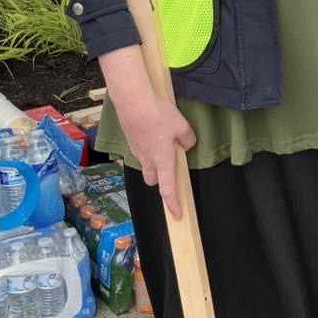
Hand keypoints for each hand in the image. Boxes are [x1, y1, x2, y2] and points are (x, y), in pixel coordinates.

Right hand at [99, 46, 195, 219]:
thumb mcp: (181, 126)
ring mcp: (136, 151)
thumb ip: (187, 139)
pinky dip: (147, 148)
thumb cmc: (159, 116)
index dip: (173, 204)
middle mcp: (148, 160)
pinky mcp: (130, 140)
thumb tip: (186, 145)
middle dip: (160, 180)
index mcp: (163, 161)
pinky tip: (152, 132)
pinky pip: (140, 151)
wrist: (133, 102)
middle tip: (169, 168)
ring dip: (153, 163)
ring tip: (162, 144)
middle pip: (152, 180)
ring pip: (145, 165)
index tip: (177, 215)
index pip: (168, 189)